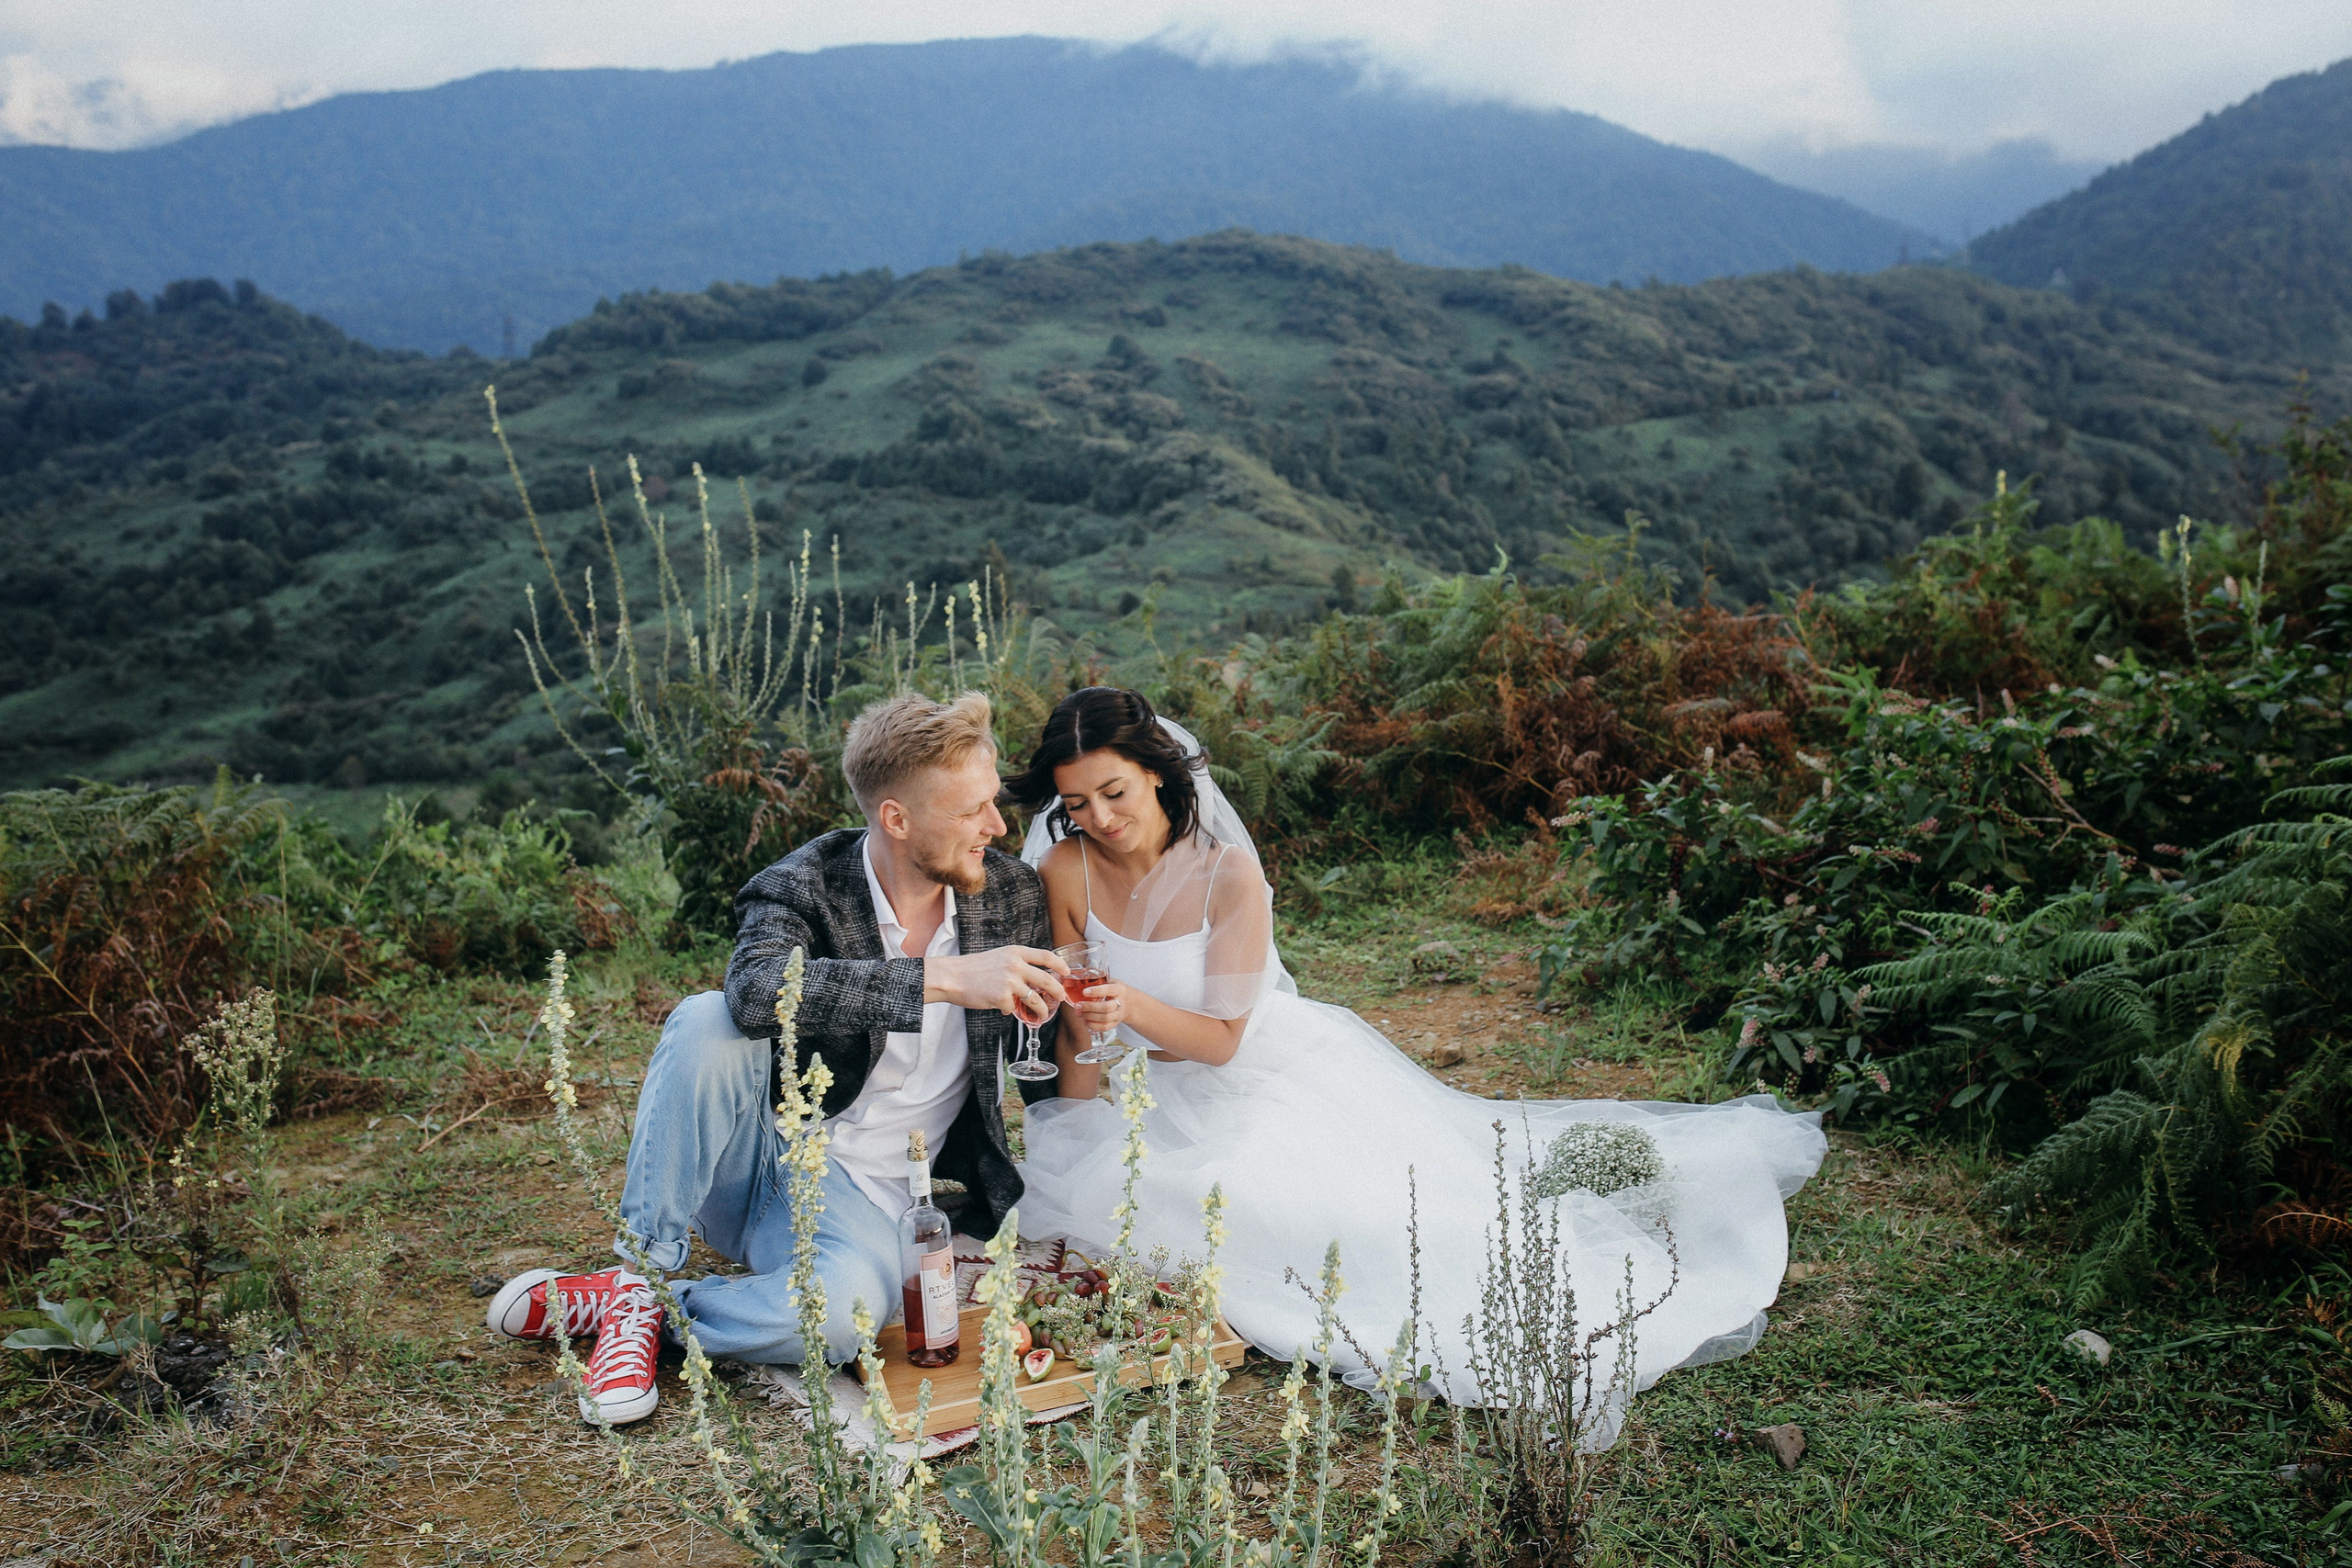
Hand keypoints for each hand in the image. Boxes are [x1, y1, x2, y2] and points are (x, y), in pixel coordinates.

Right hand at [925, 946, 1069, 1016]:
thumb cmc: (973, 968)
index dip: (1060, 964)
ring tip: (1043, 1015)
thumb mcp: (999, 957)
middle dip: (1058, 992)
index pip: (1046, 956)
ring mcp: (1010, 982)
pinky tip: (1002, 1007)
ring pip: (1035, 999)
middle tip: (1061, 998)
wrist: (952, 977)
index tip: (1066, 972)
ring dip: (1042, 1010)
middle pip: (1047, 980)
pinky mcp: (1002, 997)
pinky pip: (1012, 1008)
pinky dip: (1009, 1010)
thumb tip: (1033, 979)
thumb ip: (1017, 964)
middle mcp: (1015, 965)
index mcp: (1016, 952)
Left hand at [1067, 974, 1130, 1034]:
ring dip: (1089, 1016)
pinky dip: (1093, 1025)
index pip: (1110, 990)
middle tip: (1078, 1005)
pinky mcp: (1115, 1023)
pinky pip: (1104, 1027)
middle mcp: (1121, 1003)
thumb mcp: (1112, 982)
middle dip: (1090, 1007)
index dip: (1097, 991)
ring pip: (1105, 1019)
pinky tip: (1085, 1020)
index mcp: (1119, 990)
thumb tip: (1079, 981)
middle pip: (1106, 1007)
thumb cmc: (1116, 991)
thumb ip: (1099, 981)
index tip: (1084, 992)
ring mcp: (1119, 1015)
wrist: (1130, 1003)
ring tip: (1078, 1013)